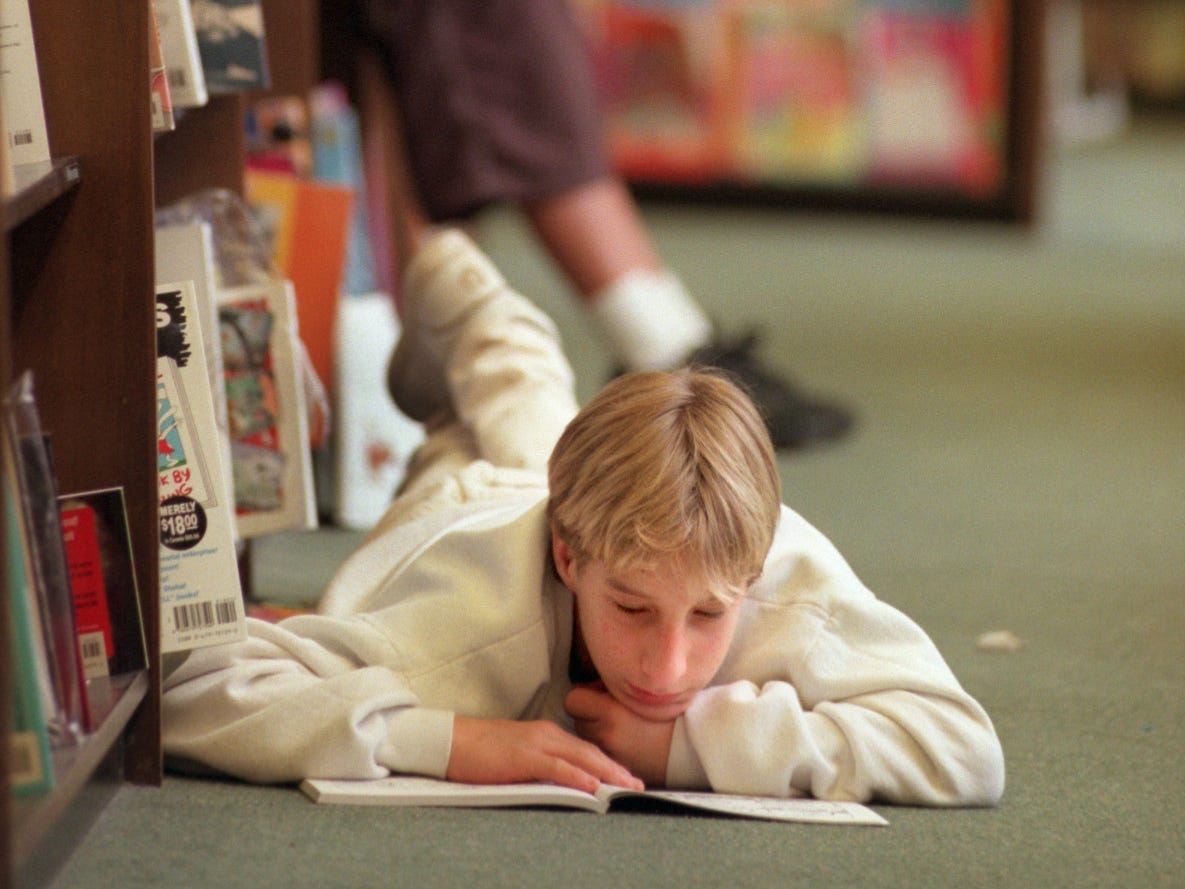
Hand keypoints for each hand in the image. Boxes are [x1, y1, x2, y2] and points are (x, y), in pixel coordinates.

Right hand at [446, 715, 643, 793]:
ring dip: (607, 773)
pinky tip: (593, 786)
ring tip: (627, 787)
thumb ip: (540, 764)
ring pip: (581, 757)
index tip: (626, 778)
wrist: (453, 741)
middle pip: (590, 752)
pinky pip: (557, 767)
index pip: (585, 749)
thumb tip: (559, 782)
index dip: (608, 764)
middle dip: (616, 769)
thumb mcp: (518, 756)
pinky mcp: (524, 756)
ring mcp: (536, 743)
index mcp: (546, 734)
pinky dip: (578, 776)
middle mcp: (547, 734)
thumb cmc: (481, 752)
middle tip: (637, 786)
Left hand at [565, 684, 675, 786]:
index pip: (572, 700)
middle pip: (576, 719)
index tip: (597, 696)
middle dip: (589, 714)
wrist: (691, 747)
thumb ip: (611, 686)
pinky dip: (606, 747)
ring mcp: (609, 754)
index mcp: (611, 711)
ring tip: (619, 727)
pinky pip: (598, 753)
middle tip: (610, 711)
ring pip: (585, 737)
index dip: (583, 696)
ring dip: (595, 731)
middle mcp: (606, 734)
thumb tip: (591, 686)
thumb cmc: (668, 714)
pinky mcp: (615, 768)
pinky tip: (624, 742)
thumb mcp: (640, 692)